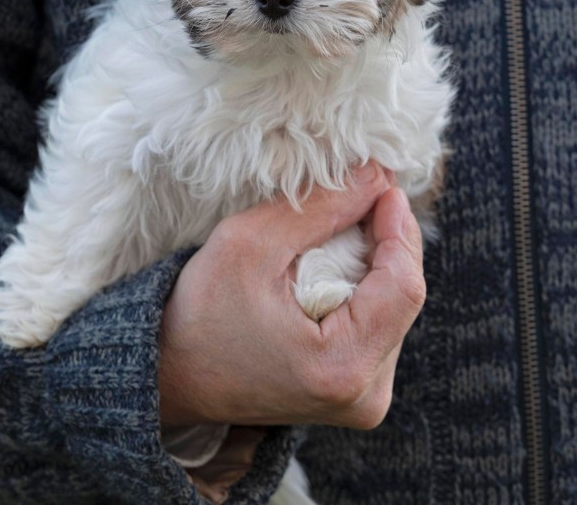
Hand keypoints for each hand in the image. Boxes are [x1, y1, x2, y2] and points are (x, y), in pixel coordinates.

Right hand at [157, 161, 425, 429]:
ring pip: (395, 309)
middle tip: (357, 198)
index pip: (404, 285)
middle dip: (385, 241)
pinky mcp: (357, 395)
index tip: (380, 185)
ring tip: (337, 236)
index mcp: (341, 368)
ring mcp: (364, 401)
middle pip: (404, 296)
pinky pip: (380, 326)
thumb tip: (377, 175)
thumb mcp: (249, 244)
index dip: (398, 228)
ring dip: (375, 264)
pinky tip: (335, 269)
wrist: (172, 377)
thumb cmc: (201, 315)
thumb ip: (320, 207)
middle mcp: (365, 396)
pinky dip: (364, 289)